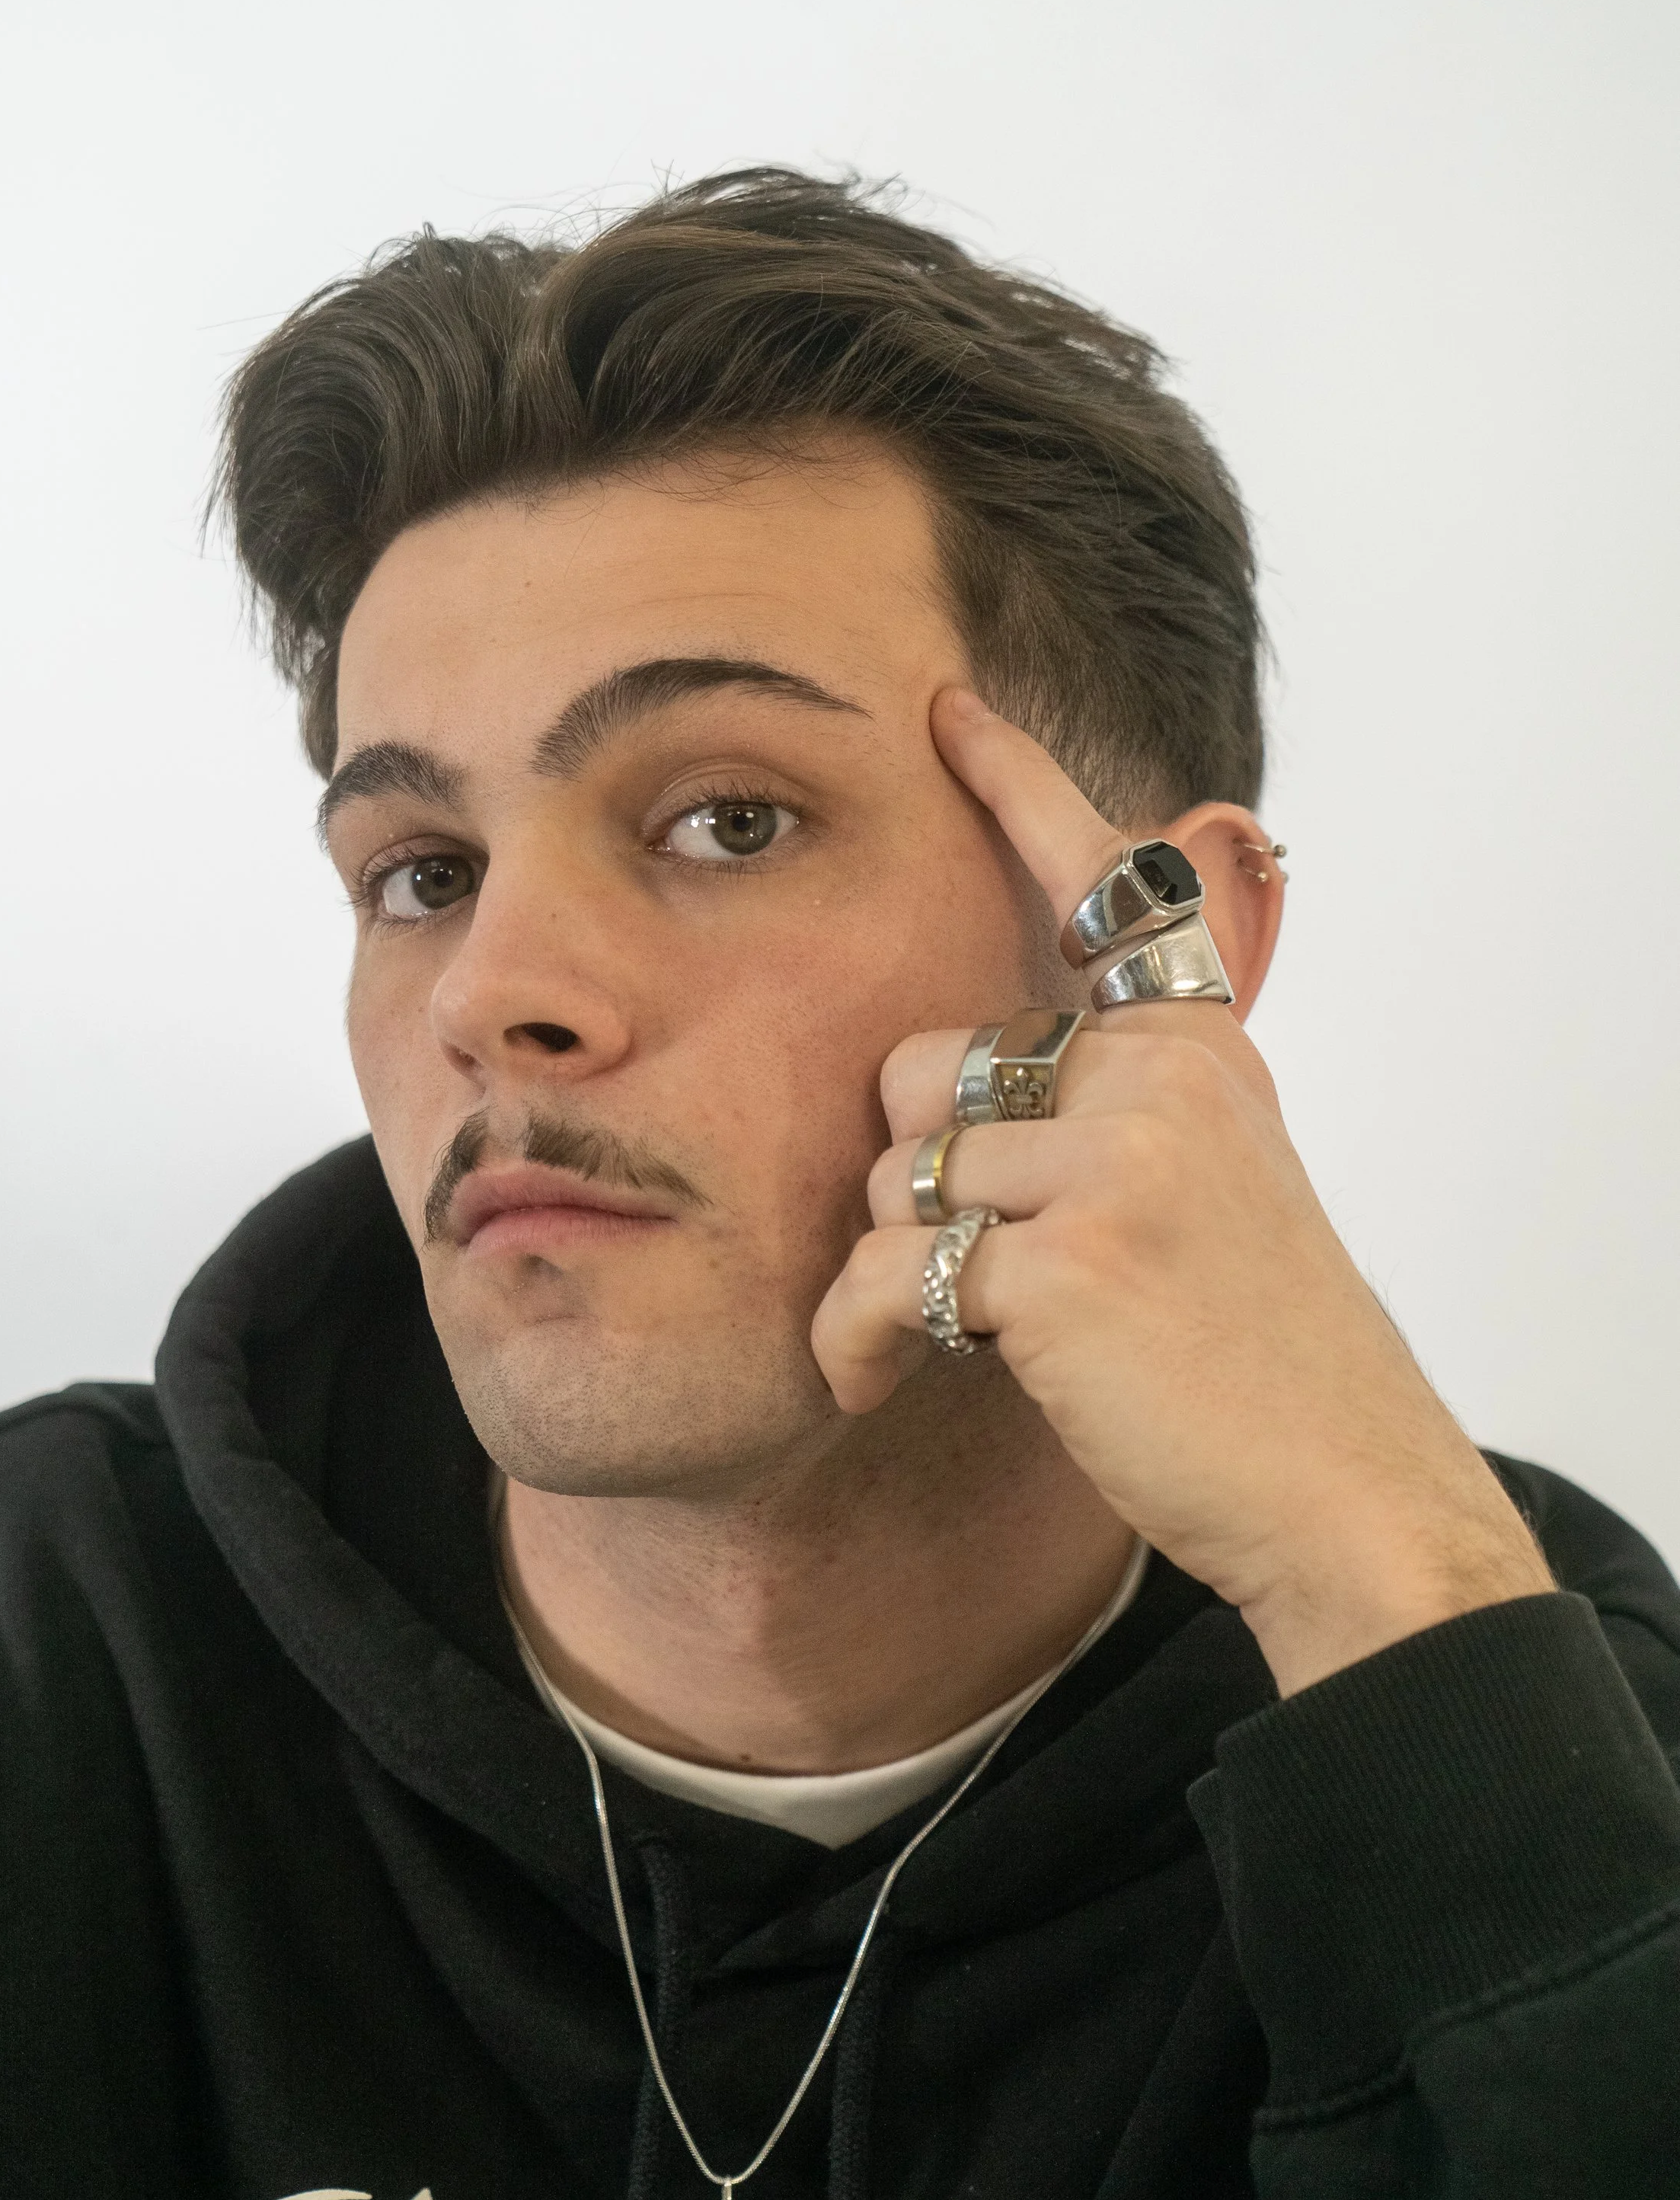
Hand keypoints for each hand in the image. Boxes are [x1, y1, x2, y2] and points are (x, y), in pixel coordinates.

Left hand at [809, 687, 1552, 1694]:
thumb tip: (971, 1092)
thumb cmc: (1255, 1357)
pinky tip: (872, 1384)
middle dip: (911, 1172)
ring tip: (929, 1340)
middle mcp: (1161, 1079)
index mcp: (1197, 1051)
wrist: (1344, 1488)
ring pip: (893, 1172)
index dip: (1018, 789)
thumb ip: (1122, 1110)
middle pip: (925, 1063)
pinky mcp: (1062, 1261)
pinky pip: (882, 1272)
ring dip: (885, 1269)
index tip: (949, 711)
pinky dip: (854, 1338)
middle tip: (964, 1268)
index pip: (1106, 889)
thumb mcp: (1216, 1186)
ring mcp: (1116, 1162)